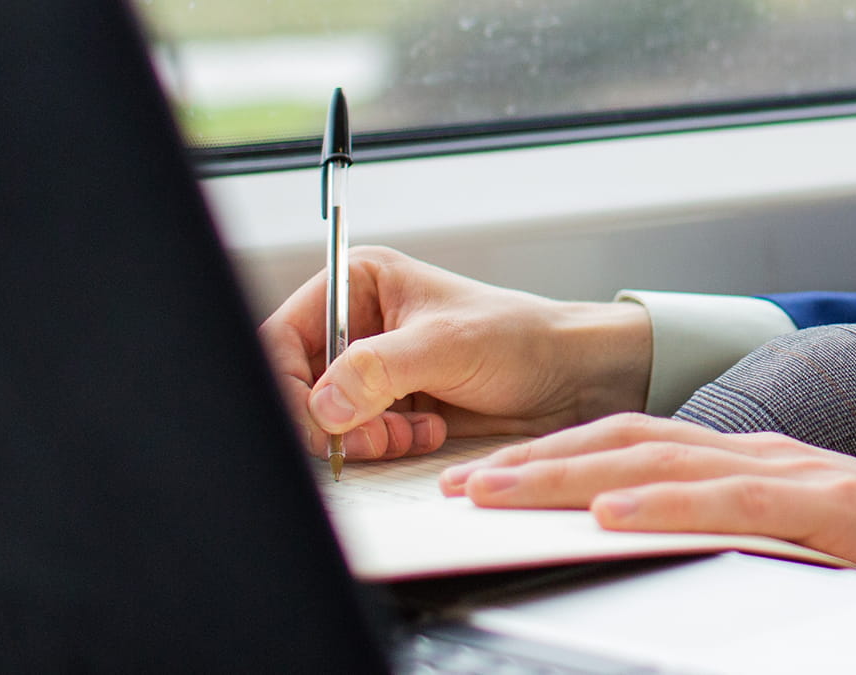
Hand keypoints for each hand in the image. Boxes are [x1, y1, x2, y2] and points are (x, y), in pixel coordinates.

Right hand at [258, 246, 652, 459]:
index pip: (284, 336)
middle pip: (298, 382)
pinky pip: (358, 437)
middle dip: (327, 417)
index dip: (287, 383)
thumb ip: (379, 370)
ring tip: (406, 431)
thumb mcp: (447, 346)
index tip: (313, 421)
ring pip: (325, 417)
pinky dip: (383, 444)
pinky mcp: (390, 406)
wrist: (571, 379)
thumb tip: (324, 403)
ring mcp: (373, 368)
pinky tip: (426, 432)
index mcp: (359, 284)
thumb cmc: (522, 339)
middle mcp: (358, 324)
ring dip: (361, 435)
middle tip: (365, 436)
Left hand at [437, 414, 855, 601]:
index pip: (636, 447)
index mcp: (757, 465)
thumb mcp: (810, 548)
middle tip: (458, 485)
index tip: (485, 481)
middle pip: (627, 440)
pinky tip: (609, 511)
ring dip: (569, 474)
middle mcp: (767, 455)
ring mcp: (798, 476)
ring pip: (660, 461)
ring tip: (500, 492)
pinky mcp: (831, 509)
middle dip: (534, 460)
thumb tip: (661, 553)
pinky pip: (729, 503)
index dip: (554, 458)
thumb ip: (744, 538)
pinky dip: (661, 502)